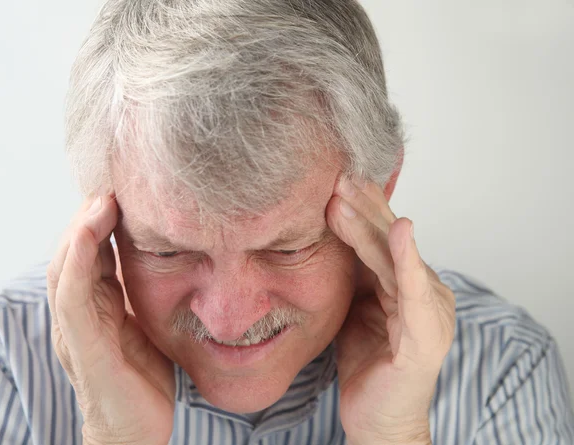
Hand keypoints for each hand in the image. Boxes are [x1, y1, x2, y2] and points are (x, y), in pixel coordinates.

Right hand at [47, 195, 175, 444]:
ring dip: (81, 228)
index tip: (124, 194)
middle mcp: (78, 315)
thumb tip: (172, 259)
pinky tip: (91, 229)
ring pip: (66, 266)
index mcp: (94, 309)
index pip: (90, 255)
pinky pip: (72, 294)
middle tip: (113, 186)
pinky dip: (78, 257)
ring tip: (103, 198)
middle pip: (73, 253)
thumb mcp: (147, 325)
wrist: (135, 433)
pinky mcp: (83, 345)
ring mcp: (75, 330)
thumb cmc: (143, 380)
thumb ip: (145, 295)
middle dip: (90, 218)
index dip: (101, 223)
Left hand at [326, 177, 455, 444]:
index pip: (380, 237)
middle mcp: (422, 289)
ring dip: (369, 225)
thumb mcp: (352, 305)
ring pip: (393, 258)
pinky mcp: (425, 334)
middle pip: (389, 239)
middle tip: (336, 175)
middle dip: (362, 206)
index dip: (360, 208)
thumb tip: (327, 233)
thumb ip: (353, 273)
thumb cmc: (367, 360)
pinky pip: (413, 291)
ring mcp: (428, 310)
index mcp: (404, 282)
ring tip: (344, 196)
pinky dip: (406, 259)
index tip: (334, 179)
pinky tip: (400, 230)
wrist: (378, 417)